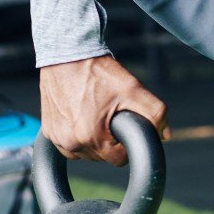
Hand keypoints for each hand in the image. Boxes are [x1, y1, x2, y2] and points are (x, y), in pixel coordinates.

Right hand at [38, 55, 169, 164]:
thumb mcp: (134, 89)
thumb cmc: (99, 71)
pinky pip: (67, 146)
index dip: (127, 146)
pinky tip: (83, 119)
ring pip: (84, 154)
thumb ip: (156, 113)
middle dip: (110, 143)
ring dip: (93, 142)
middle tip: (111, 118)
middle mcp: (71, 142)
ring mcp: (57, 137)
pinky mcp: (48, 131)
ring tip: (97, 117)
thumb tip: (165, 135)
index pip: (119, 160)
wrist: (67, 52)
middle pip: (101, 157)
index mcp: (92, 137)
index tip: (125, 129)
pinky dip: (77, 138)